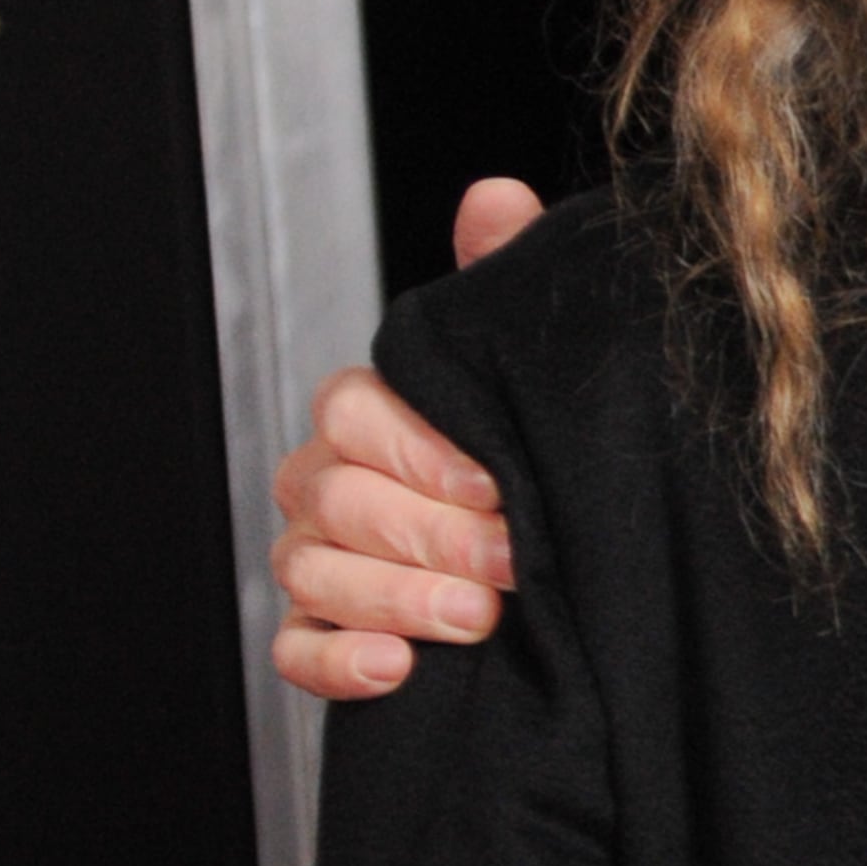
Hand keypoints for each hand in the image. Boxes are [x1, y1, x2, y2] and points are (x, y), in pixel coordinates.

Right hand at [265, 176, 545, 696]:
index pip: (351, 411)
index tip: (495, 483)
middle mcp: (330, 486)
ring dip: (393, 597)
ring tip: (476, 618)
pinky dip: (340, 662)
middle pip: (335, 497)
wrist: (569, 574)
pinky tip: (398, 669)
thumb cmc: (533, 460)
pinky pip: (297, 654)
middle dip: (425, 531)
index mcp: (372, 417)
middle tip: (510, 559)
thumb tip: (496, 196)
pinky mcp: (324, 639)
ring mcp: (319, 563)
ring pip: (312, 573)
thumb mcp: (530, 375)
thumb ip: (501, 289)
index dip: (416, 448)